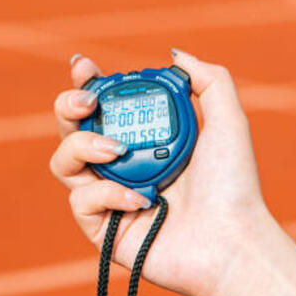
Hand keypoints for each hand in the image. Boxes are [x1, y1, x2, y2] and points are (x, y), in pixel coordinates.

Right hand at [50, 50, 273, 295]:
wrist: (232, 241)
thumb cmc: (233, 187)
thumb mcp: (227, 122)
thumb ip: (209, 80)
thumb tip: (176, 55)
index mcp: (141, 139)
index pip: (101, 106)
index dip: (84, 83)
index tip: (85, 67)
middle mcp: (119, 165)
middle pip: (69, 128)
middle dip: (67, 105)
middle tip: (88, 102)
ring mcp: (106, 197)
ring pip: (62, 161)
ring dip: (81, 146)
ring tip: (117, 151)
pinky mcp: (101, 229)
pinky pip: (81, 201)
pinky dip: (107, 194)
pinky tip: (141, 200)